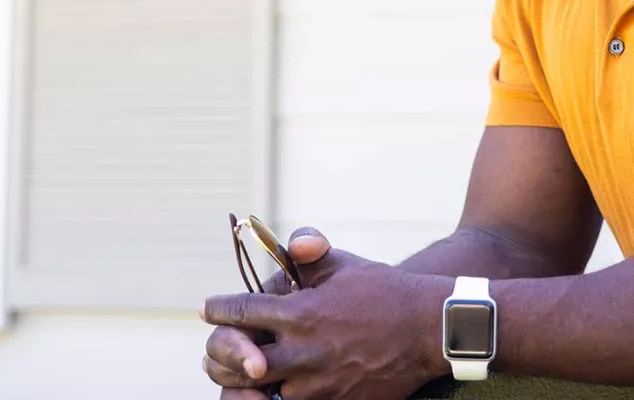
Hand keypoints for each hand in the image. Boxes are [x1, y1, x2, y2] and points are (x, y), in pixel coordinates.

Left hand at [201, 227, 448, 399]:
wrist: (427, 329)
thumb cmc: (383, 290)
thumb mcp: (342, 263)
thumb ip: (306, 252)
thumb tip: (286, 248)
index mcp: (300, 313)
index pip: (240, 313)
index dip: (217, 310)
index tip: (206, 308)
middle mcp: (303, 352)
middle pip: (237, 362)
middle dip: (218, 354)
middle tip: (212, 350)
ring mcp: (318, 384)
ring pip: (258, 393)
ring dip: (240, 384)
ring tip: (235, 373)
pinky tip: (269, 391)